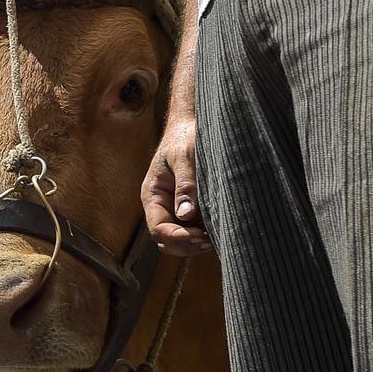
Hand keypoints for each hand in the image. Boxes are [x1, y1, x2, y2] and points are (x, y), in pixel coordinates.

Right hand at [142, 113, 212, 254]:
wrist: (194, 126)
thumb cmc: (186, 137)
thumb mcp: (185, 156)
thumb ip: (186, 184)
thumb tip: (185, 215)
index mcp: (153, 195)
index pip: (158, 228)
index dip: (176, 237)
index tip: (198, 234)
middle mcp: (162, 206)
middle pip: (166, 241)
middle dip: (185, 245)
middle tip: (208, 241)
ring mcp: (177, 210)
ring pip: (180, 241)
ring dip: (195, 244)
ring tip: (215, 238)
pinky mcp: (192, 209)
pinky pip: (194, 231)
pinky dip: (204, 236)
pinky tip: (219, 230)